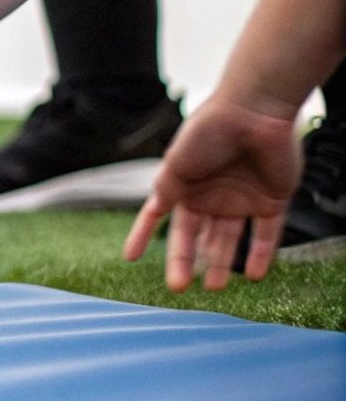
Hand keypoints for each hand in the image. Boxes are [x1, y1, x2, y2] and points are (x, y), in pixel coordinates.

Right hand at [125, 96, 300, 290]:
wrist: (255, 111)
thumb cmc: (209, 131)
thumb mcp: (176, 161)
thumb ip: (167, 190)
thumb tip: (157, 210)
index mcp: (183, 183)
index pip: (158, 215)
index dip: (142, 236)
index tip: (129, 258)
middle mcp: (210, 194)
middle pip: (195, 236)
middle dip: (185, 262)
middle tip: (178, 288)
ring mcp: (241, 199)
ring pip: (229, 239)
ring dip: (221, 264)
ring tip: (214, 288)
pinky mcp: (271, 201)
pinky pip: (266, 235)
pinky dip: (260, 255)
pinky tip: (252, 276)